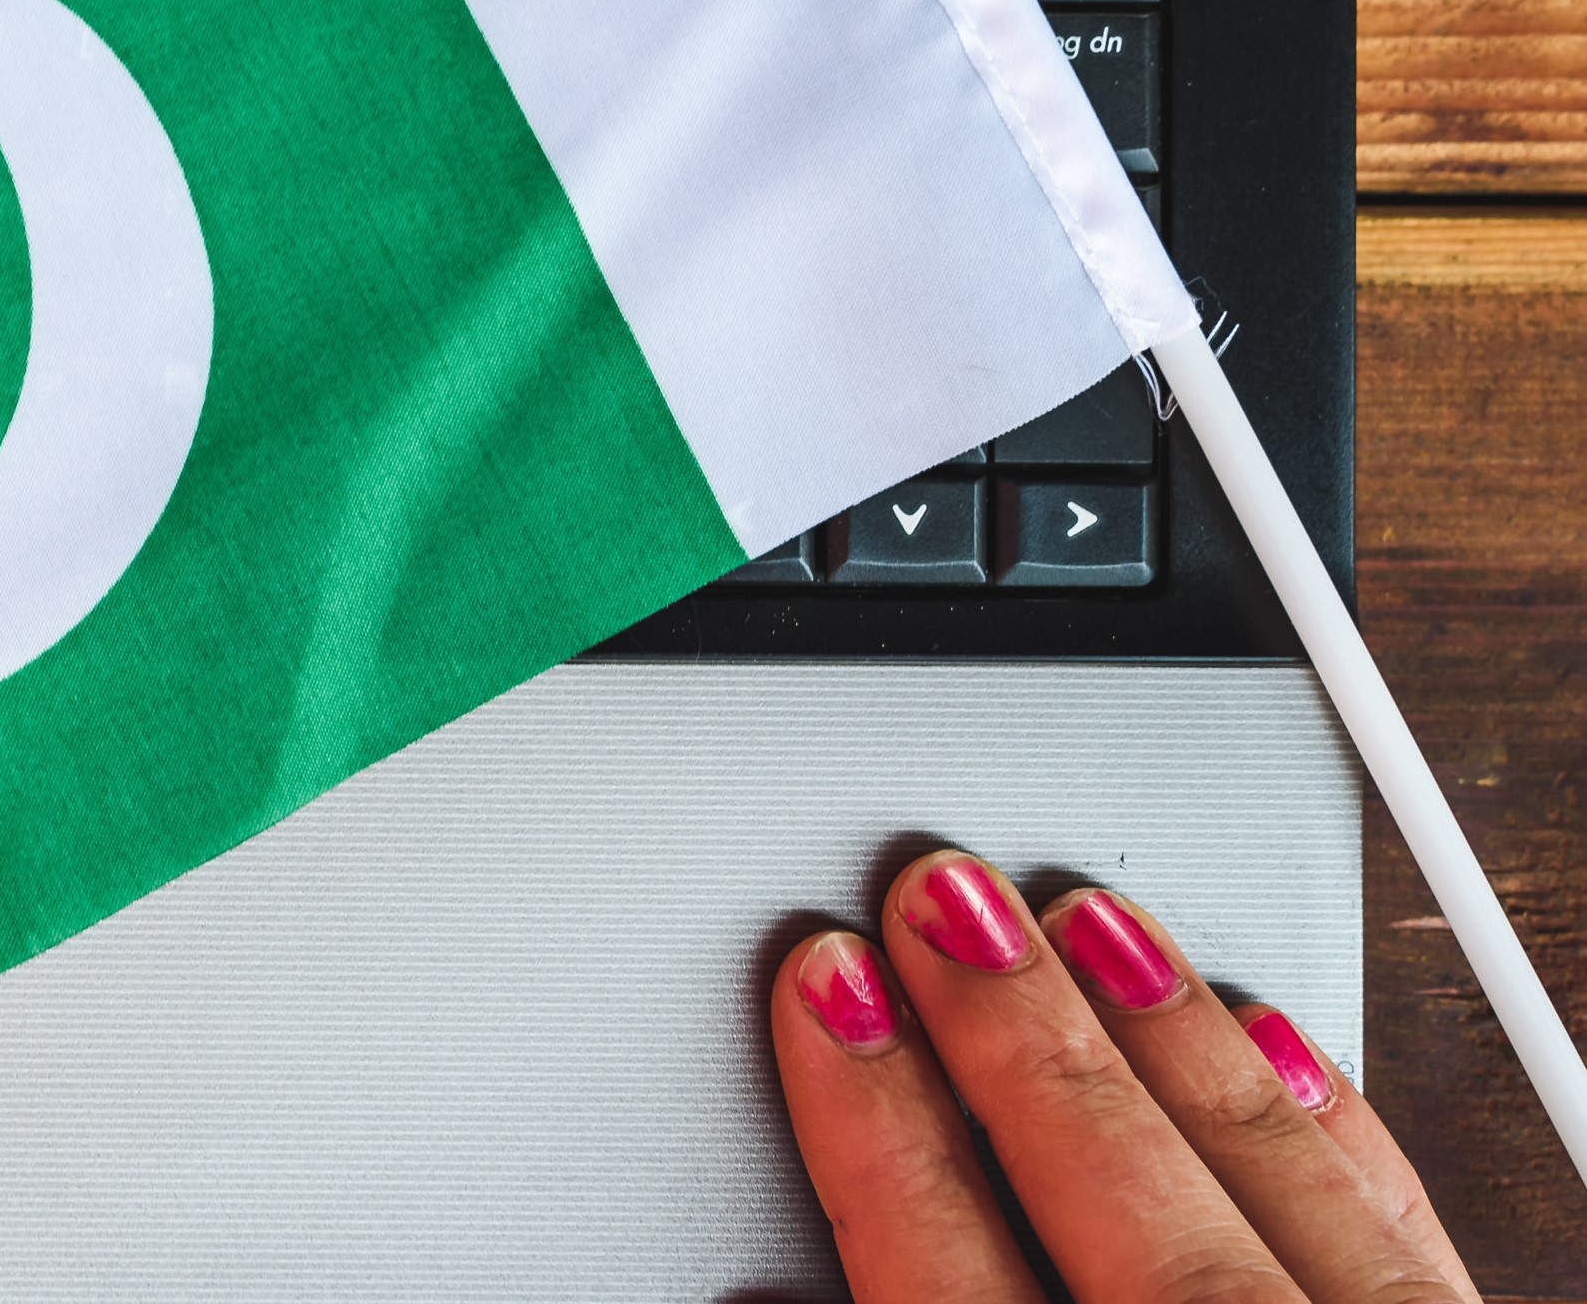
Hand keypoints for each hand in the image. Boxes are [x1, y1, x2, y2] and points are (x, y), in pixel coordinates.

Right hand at [775, 846, 1471, 1301]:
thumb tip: (753, 1294)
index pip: (952, 1280)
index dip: (875, 1127)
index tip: (828, 999)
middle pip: (1120, 1199)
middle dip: (1016, 1034)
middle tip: (936, 897)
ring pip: (1272, 1178)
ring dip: (1169, 1040)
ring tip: (1084, 918)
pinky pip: (1409, 1233)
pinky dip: (1333, 1123)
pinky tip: (1270, 1036)